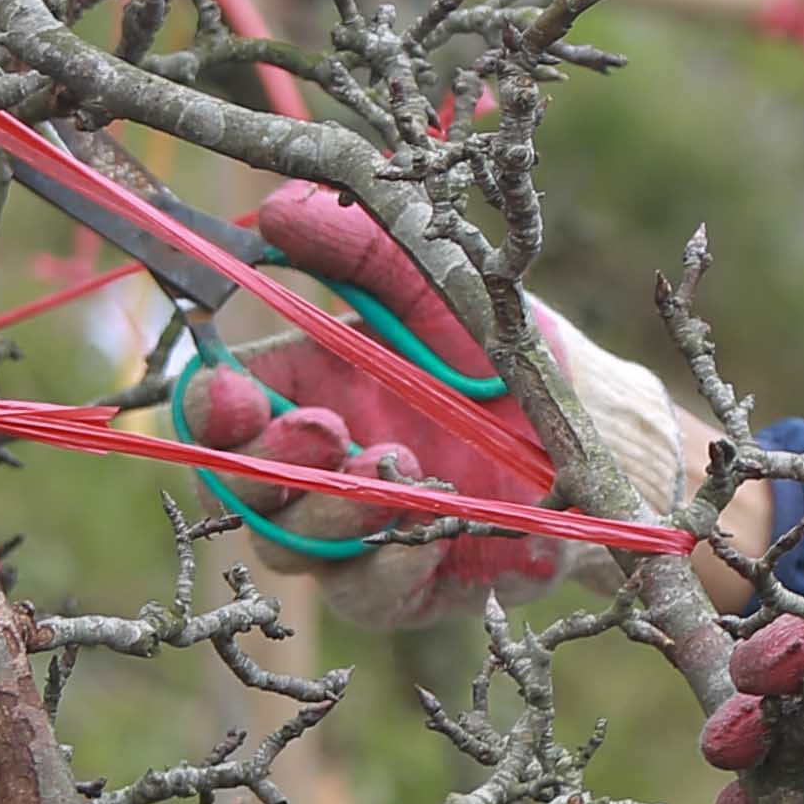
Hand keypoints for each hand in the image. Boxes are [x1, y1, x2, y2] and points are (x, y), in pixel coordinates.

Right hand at [173, 181, 697, 633]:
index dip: (213, 412)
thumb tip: (276, 211)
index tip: (238, 397)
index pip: (220, 413)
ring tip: (397, 467)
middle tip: (326, 433)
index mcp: (302, 390)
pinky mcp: (408, 583)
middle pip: (243, 490)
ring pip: (295, 547)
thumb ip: (358, 249)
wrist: (590, 423)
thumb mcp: (431, 284)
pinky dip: (391, 563)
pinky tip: (430, 530)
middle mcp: (318, 467)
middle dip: (270, 466)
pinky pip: (368, 593)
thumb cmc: (499, 347)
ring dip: (334, 512)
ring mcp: (358, 530)